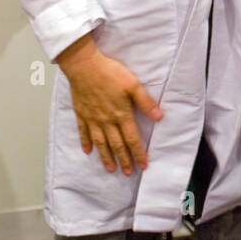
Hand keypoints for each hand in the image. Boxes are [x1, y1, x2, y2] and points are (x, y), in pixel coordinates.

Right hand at [55, 33, 162, 174]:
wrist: (84, 66)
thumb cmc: (109, 73)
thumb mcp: (133, 85)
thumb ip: (146, 102)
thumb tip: (159, 116)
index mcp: (121, 114)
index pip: (132, 139)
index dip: (138, 153)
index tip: (142, 165)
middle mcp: (106, 121)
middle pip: (116, 144)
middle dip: (123, 160)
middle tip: (127, 173)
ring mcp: (92, 119)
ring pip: (100, 142)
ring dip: (105, 156)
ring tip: (110, 168)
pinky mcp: (81, 114)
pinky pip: (83, 132)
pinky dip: (85, 142)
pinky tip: (87, 151)